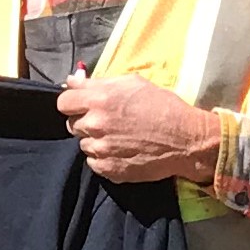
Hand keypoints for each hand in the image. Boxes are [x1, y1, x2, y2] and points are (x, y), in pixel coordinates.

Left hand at [54, 73, 218, 184]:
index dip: (73, 102)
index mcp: (99, 99)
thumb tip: (72, 80)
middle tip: (107, 120)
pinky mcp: (107, 169)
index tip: (83, 104)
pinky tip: (122, 150)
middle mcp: (96, 124)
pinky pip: (93, 162)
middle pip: (71, 124)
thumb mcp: (132, 83)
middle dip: (85, 121)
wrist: (186, 139)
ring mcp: (100, 149)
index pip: (63, 102)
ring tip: (119, 136)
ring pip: (83, 144)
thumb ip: (97, 82)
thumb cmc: (163, 106)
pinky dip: (103, 157)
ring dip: (96, 140)